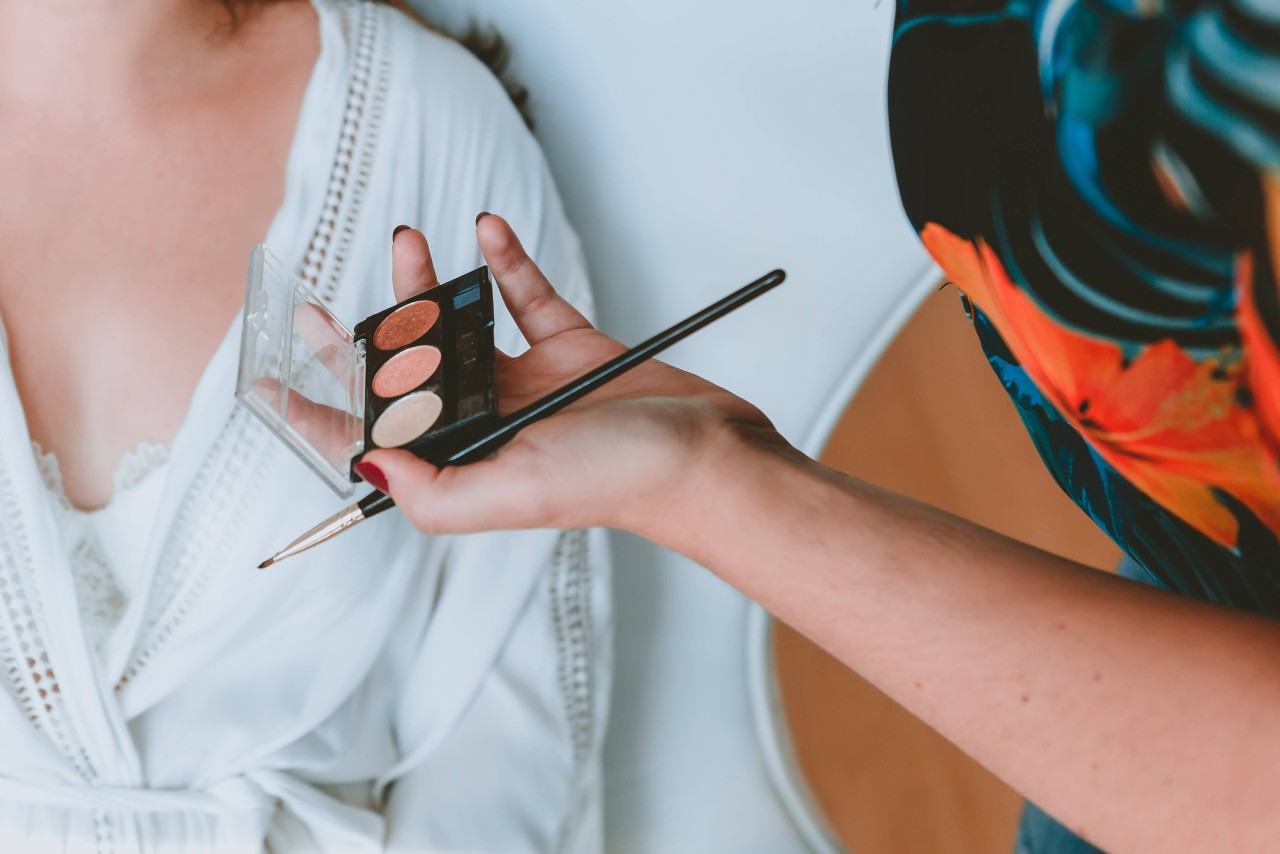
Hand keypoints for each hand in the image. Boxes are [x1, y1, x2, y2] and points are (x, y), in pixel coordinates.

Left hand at [357, 215, 787, 535]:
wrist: (704, 454)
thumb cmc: (616, 483)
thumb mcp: (513, 494)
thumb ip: (433, 491)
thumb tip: (363, 462)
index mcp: (466, 462)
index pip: (375, 441)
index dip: (319, 417)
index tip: (269, 386)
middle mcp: (488, 424)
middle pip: (407, 376)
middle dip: (362, 342)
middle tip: (315, 308)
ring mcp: (529, 384)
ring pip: (460, 328)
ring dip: (430, 285)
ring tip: (406, 241)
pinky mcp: (571, 349)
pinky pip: (527, 298)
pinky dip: (507, 263)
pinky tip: (487, 229)